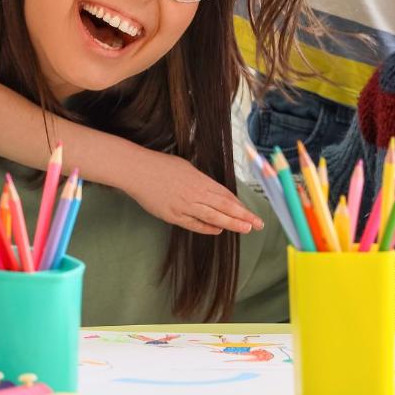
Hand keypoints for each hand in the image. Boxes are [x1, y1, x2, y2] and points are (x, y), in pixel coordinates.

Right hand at [122, 148, 264, 234]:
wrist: (137, 170)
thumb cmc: (160, 164)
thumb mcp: (186, 167)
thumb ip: (200, 180)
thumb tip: (212, 191)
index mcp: (200, 180)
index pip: (226, 195)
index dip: (240, 205)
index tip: (251, 212)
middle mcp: (195, 193)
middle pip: (225, 207)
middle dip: (243, 216)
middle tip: (258, 224)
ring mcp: (184, 205)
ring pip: (213, 217)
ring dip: (231, 224)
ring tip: (245, 229)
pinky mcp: (172, 215)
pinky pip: (194, 224)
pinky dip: (207, 228)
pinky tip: (218, 231)